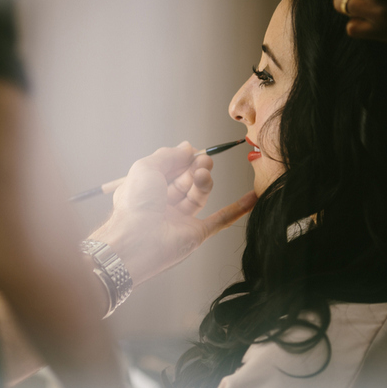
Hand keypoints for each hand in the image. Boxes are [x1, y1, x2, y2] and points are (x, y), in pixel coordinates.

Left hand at [89, 141, 256, 286]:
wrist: (137, 240)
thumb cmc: (135, 204)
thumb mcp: (146, 168)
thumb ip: (167, 155)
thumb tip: (186, 147)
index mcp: (147, 189)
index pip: (168, 170)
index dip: (181, 159)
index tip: (191, 150)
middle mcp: (162, 204)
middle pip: (185, 180)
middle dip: (195, 168)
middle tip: (204, 159)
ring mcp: (180, 219)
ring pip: (199, 194)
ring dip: (204, 181)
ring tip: (204, 173)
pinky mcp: (195, 233)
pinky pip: (220, 220)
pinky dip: (236, 209)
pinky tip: (251, 197)